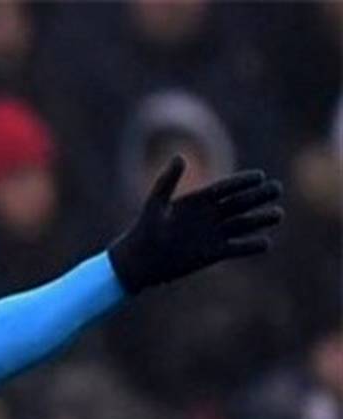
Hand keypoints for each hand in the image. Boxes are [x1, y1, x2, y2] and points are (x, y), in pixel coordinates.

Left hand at [109, 155, 283, 293]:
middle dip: (258, 196)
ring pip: (243, 224)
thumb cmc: (144, 230)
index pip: (225, 188)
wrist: (141, 261)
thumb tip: (179, 156)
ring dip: (260, 219)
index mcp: (197, 200)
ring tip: (278, 214)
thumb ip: (167, 181)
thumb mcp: (155, 204)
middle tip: (276, 189)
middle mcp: (209, 215)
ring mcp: (213, 234)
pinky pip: (237, 247)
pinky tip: (266, 243)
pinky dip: (251, 246)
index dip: (242, 182)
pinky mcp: (214, 253)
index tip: (260, 176)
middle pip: (239, 203)